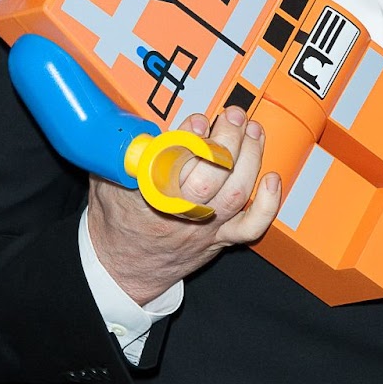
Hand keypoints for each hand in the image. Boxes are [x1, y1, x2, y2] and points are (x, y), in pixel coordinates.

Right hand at [87, 106, 280, 303]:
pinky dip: (267, 204)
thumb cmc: (119, 219)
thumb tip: (145, 122)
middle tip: (232, 116)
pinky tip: (272, 179)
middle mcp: (181, 213)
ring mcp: (205, 226)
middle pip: (213, 176)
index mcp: (149, 196)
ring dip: (250, 157)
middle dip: (229, 140)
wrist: (124, 267)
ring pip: (236, 193)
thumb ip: (128, 150)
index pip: (174, 164)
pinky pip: (252, 226)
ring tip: (252, 131)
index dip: (191, 139)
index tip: (198, 120)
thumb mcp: (110, 178)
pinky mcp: (221, 236)